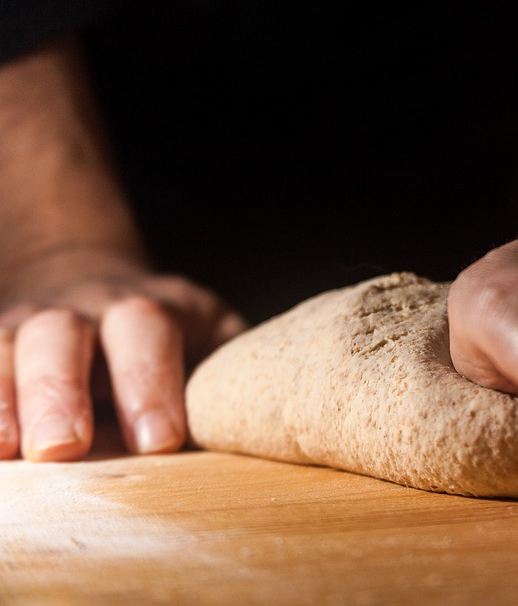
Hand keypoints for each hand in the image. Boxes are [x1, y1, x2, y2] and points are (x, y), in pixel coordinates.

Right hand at [0, 254, 244, 461]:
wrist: (103, 297)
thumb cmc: (176, 342)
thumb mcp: (214, 341)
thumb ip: (230, 376)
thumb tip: (262, 423)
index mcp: (151, 308)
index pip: (149, 330)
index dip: (151, 381)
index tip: (160, 440)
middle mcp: (83, 310)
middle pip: (62, 333)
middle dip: (60, 390)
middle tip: (65, 447)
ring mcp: (28, 325)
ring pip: (4, 347)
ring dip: (2, 398)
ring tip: (8, 449)